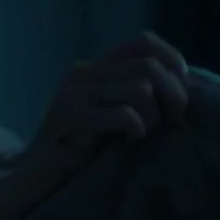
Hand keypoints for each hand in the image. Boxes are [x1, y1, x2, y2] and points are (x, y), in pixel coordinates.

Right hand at [35, 31, 189, 156]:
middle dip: (173, 97)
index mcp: (95, 66)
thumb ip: (136, 91)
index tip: (178, 97)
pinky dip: (136, 131)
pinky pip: (126, 114)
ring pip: (142, 89)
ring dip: (153, 119)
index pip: (145, 42)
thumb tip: (182, 82)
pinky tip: (127, 143)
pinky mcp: (72, 115)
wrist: (37, 177)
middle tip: (172, 124)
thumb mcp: (113, 113)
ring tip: (141, 137)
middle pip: (150, 66)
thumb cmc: (82, 150)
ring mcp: (75, 91)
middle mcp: (83, 71)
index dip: (173, 64)